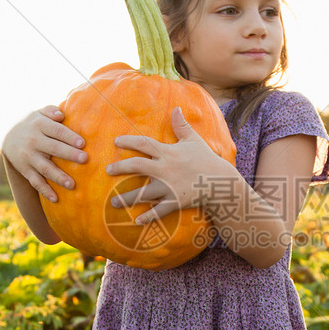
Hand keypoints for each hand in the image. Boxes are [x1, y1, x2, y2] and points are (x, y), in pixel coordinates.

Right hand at [2, 106, 86, 203]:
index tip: (82, 143)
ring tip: (72, 184)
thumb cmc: (33, 124)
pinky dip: (45, 191)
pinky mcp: (25, 170)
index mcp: (39, 125)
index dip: (69, 137)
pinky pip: (35, 181)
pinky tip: (56, 199)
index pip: (57, 131)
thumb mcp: (39, 113)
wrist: (8, 137)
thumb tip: (61, 115)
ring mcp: (28, 157)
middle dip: (69, 154)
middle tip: (84, 159)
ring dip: (58, 177)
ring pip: (45, 168)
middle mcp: (33, 141)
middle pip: (53, 148)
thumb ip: (50, 111)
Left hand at [106, 107, 224, 222]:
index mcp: (168, 152)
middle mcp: (165, 169)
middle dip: (120, 168)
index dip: (129, 141)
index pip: (144, 144)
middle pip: (137, 166)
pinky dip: (148, 217)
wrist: (220, 181)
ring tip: (113, 203)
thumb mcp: (194, 140)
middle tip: (108, 170)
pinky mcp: (175, 202)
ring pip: (143, 193)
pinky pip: (159, 211)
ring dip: (127, 199)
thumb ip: (182, 125)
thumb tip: (176, 108)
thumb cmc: (206, 159)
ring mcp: (169, 187)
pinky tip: (137, 221)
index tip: (116, 142)